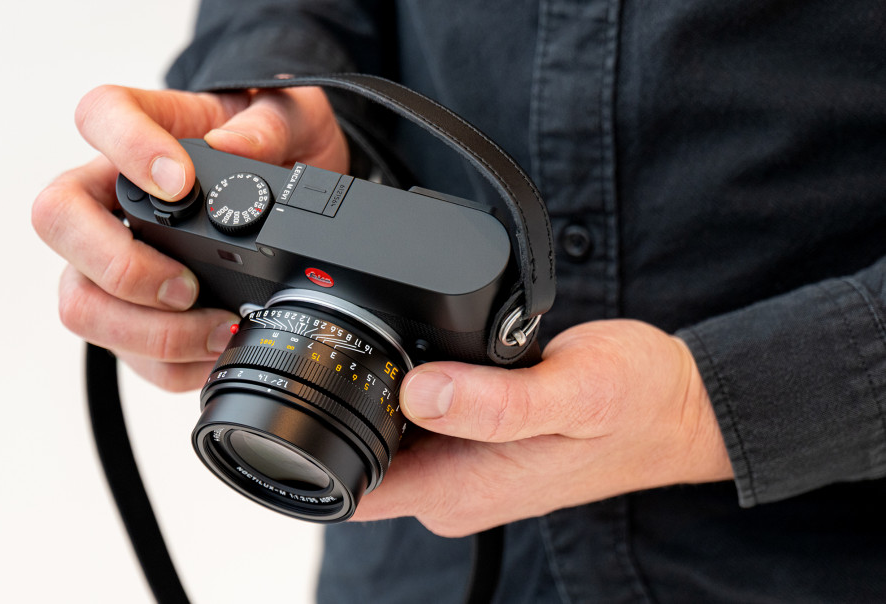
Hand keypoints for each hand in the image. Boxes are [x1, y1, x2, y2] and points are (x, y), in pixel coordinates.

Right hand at [32, 85, 347, 390]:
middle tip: (186, 284)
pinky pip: (128, 354)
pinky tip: (217, 349)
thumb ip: (267, 127)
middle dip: (119, 265)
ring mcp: (110, 261)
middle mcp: (110, 196)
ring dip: (146, 330)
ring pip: (79, 301)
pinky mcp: (131, 316)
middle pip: (57, 219)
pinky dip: (173, 363)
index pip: (101, 114)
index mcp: (144, 132)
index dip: (126, 148)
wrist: (298, 190)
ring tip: (215, 327)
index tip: (179, 183)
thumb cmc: (277, 146)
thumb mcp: (292, 120)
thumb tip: (232, 151)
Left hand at [352, 319, 733, 536]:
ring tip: (414, 349)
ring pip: (388, 438)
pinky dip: (413, 392)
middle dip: (348, 407)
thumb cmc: (637, 402)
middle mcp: (454, 490)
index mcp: (463, 490)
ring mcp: (464, 471)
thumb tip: (418, 393)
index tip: (319, 389)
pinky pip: (420, 425)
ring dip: (382, 397)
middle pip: (361, 458)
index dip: (320, 447)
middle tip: (366, 343)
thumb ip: (496, 403)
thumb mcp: (574, 394)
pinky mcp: (475, 446)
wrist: (677, 405)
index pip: (357, 489)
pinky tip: (436, 358)